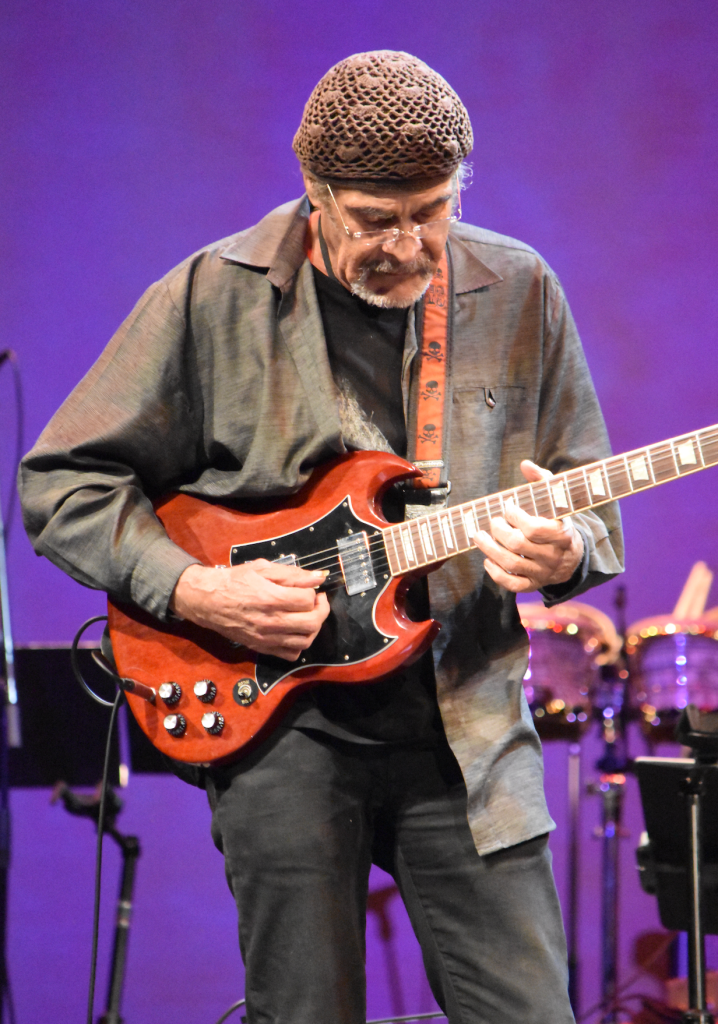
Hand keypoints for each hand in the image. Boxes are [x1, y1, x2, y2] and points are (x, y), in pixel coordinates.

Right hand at [170, 560, 330, 660]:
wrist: (207, 601)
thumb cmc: (234, 581)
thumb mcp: (262, 568)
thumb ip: (292, 574)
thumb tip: (317, 577)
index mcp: (270, 598)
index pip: (307, 600)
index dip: (313, 592)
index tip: (310, 589)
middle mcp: (270, 621)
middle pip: (312, 623)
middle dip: (321, 610)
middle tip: (317, 601)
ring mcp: (266, 638)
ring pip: (305, 641)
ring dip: (313, 628)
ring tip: (307, 615)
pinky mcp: (261, 648)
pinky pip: (291, 654)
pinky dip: (299, 644)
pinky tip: (295, 631)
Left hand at [473, 460, 583, 593]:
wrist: (572, 558)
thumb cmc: (558, 522)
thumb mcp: (556, 501)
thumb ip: (542, 481)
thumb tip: (525, 464)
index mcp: (561, 534)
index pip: (535, 528)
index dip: (516, 517)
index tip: (508, 507)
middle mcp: (553, 556)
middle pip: (519, 545)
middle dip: (499, 531)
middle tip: (493, 521)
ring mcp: (543, 572)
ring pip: (512, 564)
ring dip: (490, 550)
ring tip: (479, 536)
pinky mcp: (534, 584)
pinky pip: (513, 584)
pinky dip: (496, 574)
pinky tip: (487, 560)